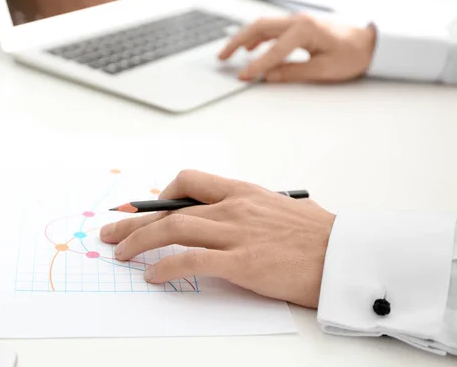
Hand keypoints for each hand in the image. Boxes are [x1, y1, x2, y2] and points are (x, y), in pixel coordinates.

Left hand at [100, 170, 335, 307]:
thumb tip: (223, 220)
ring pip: (174, 229)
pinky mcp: (242, 262)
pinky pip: (192, 259)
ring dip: (139, 242)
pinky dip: (166, 266)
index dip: (161, 195)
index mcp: (243, 192)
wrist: (348, 254)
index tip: (143, 210)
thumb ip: (248, 211)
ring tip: (120, 254)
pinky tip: (153, 276)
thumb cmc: (319, 235)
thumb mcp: (279, 210)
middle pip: (171, 208)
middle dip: (134, 221)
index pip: (190, 181)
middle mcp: (234, 207)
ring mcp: (237, 233)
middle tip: (110, 232)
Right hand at [218, 14, 375, 82]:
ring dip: (243, 38)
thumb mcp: (323, 70)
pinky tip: (250, 48)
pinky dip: (256, 38)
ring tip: (229, 54)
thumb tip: (267, 76)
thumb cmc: (353, 55)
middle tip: (222, 58)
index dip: (256, 65)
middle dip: (236, 42)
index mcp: (305, 30)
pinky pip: (271, 29)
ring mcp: (298, 21)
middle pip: (258, 27)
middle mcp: (298, 21)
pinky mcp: (299, 26)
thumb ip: (292, 73)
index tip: (243, 77)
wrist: (370, 44)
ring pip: (262, 26)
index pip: (272, 50)